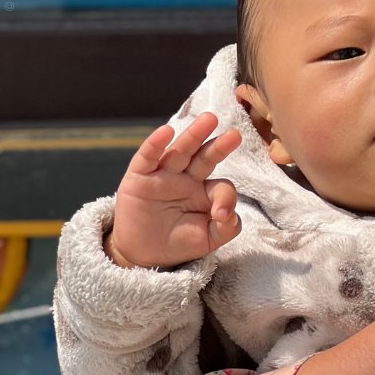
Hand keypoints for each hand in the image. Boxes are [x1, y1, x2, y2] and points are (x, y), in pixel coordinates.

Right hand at [108, 112, 242, 268]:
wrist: (142, 254)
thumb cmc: (178, 242)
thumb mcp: (208, 239)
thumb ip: (226, 228)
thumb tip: (230, 216)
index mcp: (206, 190)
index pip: (221, 187)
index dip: (225, 200)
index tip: (221, 217)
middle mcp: (187, 177)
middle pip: (205, 157)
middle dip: (219, 146)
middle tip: (235, 134)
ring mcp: (163, 175)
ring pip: (180, 151)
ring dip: (194, 135)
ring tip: (210, 120)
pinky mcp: (139, 177)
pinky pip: (148, 157)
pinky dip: (155, 144)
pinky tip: (166, 132)